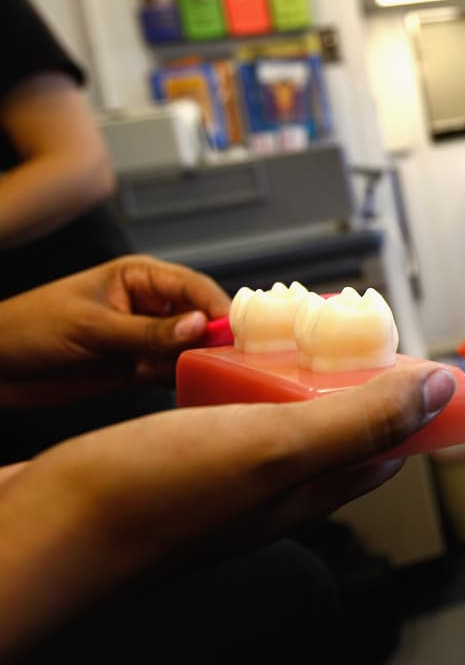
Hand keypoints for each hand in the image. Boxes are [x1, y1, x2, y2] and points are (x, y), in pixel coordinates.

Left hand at [0, 255, 229, 405]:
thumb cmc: (29, 329)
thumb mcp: (91, 328)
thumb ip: (148, 331)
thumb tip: (202, 326)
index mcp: (139, 277)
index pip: (194, 286)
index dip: (218, 308)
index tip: (235, 333)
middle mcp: (150, 304)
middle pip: (201, 317)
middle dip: (212, 338)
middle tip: (223, 361)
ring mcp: (145, 336)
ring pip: (191, 347)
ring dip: (194, 362)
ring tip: (188, 376)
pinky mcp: (138, 366)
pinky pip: (173, 371)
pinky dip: (179, 379)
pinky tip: (175, 387)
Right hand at [0, 364, 455, 660]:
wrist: (41, 529)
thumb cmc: (156, 492)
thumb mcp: (278, 446)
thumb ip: (361, 420)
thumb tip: (438, 390)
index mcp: (305, 493)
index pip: (380, 449)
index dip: (404, 404)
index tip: (411, 356)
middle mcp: (267, 494)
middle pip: (330, 434)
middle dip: (349, 384)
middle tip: (346, 328)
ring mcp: (216, 484)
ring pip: (273, 427)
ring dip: (290, 381)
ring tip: (289, 333)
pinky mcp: (169, 466)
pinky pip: (220, 422)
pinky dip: (234, 388)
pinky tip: (219, 362)